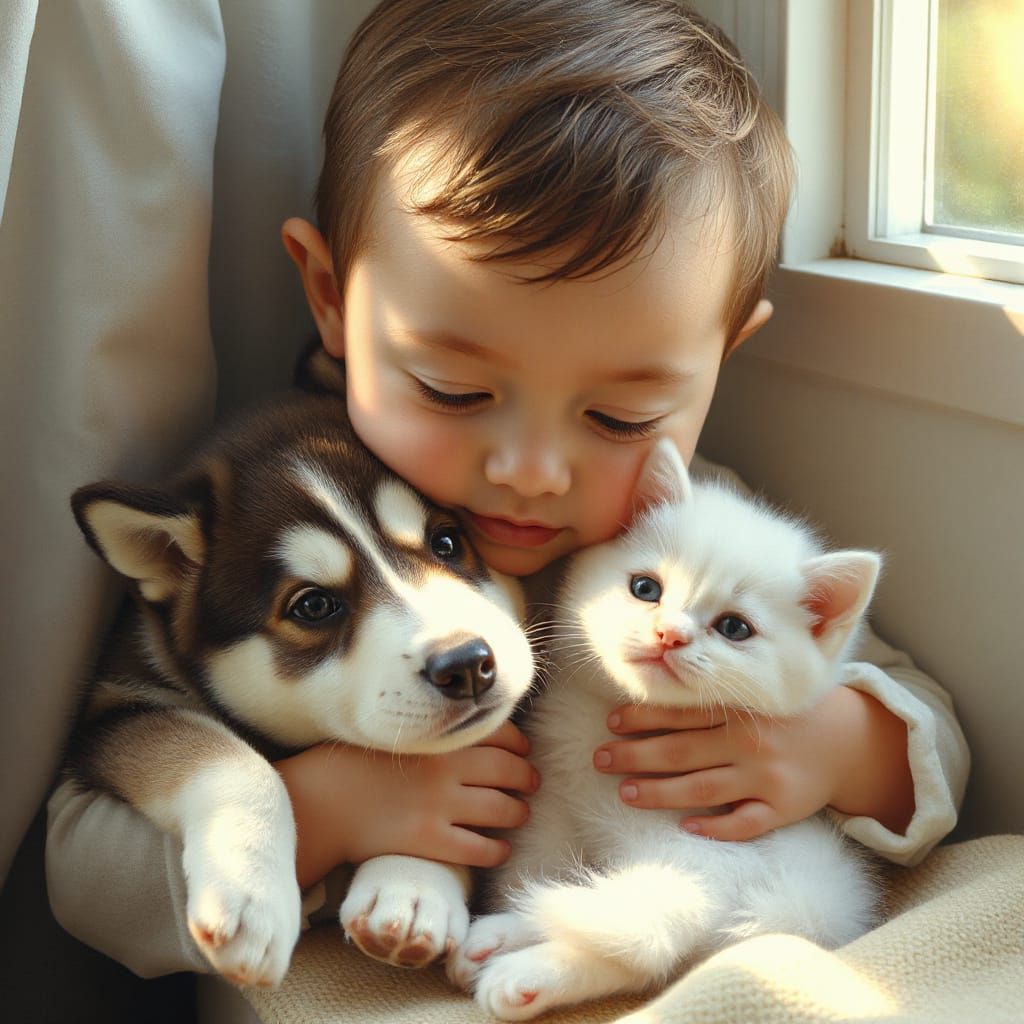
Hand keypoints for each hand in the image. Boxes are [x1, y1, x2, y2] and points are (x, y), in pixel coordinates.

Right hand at [277, 722, 538, 886]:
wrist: (323, 798)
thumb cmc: (357, 760)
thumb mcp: (398, 730)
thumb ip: (434, 727)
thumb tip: (469, 722)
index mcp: (439, 737)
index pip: (499, 733)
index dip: (518, 743)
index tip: (523, 750)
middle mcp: (445, 768)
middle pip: (509, 771)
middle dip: (526, 777)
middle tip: (531, 783)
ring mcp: (438, 806)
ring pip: (502, 810)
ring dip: (518, 812)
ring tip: (519, 813)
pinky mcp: (429, 841)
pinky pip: (479, 848)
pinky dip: (497, 849)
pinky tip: (500, 848)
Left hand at [593, 687, 910, 840]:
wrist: (848, 739)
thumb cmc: (785, 714)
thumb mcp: (753, 694)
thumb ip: (712, 698)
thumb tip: (654, 698)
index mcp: (739, 710)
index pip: (682, 713)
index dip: (643, 717)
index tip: (610, 722)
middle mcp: (750, 742)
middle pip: (682, 752)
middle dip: (636, 756)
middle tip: (600, 758)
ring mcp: (767, 777)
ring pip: (704, 789)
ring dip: (661, 792)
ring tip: (625, 792)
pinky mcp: (785, 808)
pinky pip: (747, 823)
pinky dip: (718, 826)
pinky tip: (687, 827)